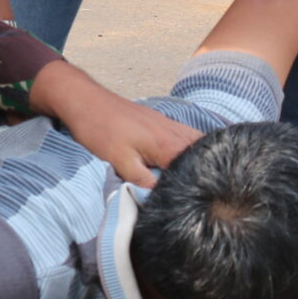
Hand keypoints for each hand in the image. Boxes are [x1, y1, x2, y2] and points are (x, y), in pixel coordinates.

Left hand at [35, 64, 199, 185]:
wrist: (85, 100)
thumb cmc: (100, 130)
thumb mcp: (119, 161)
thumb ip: (143, 181)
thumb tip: (162, 199)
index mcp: (167, 144)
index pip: (198, 166)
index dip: (203, 183)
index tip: (207, 198)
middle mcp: (174, 131)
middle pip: (204, 153)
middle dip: (209, 170)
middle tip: (212, 190)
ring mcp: (169, 124)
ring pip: (197, 142)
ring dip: (202, 158)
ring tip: (203, 178)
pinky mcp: (160, 121)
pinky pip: (186, 135)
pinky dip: (192, 148)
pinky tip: (186, 160)